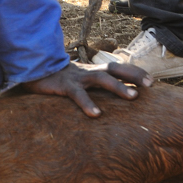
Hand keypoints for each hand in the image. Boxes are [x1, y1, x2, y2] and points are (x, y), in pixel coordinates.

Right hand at [20, 62, 152, 116]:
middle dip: (133, 75)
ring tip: (133, 97)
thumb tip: (105, 99)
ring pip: (101, 79)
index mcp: (91, 71)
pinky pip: (78, 95)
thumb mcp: (76, 81)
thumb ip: (89, 87)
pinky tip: (96, 115)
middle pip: (114, 69)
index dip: (134, 72)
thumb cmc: (55, 80)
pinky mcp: (64, 86)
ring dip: (118, 87)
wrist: (31, 70)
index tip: (151, 81)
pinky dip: (87, 104)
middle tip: (150, 85)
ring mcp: (76, 78)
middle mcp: (87, 72)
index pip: (117, 68)